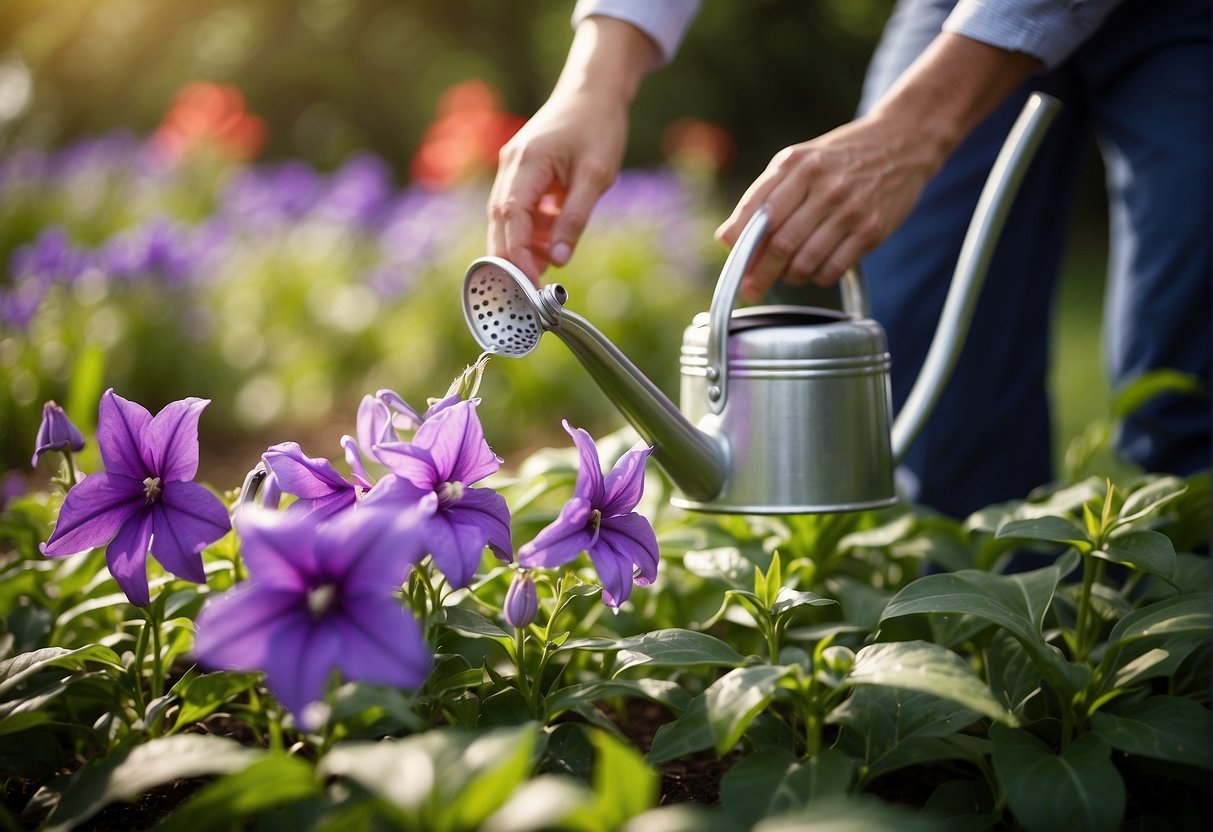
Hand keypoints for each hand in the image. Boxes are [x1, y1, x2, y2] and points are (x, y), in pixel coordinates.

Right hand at [487, 89, 627, 283]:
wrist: (593, 92)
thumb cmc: (598, 128)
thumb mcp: (596, 175)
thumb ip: (574, 218)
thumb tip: (558, 260)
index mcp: (527, 162)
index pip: (511, 217)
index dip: (516, 254)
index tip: (530, 283)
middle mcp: (510, 165)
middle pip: (499, 221)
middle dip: (510, 258)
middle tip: (528, 291)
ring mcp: (511, 167)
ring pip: (505, 218)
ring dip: (521, 246)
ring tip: (545, 269)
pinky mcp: (520, 171)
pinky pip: (516, 208)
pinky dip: (528, 230)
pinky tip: (546, 244)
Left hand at [715, 111, 942, 301]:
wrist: (902, 143)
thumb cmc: (840, 156)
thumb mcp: (797, 162)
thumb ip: (760, 196)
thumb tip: (725, 237)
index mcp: (798, 166)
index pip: (758, 215)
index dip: (742, 247)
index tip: (735, 268)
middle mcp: (824, 187)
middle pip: (780, 243)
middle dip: (760, 273)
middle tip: (751, 289)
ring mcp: (850, 209)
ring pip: (805, 261)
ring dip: (790, 277)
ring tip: (788, 274)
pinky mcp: (872, 230)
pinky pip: (833, 269)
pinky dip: (817, 277)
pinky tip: (815, 270)